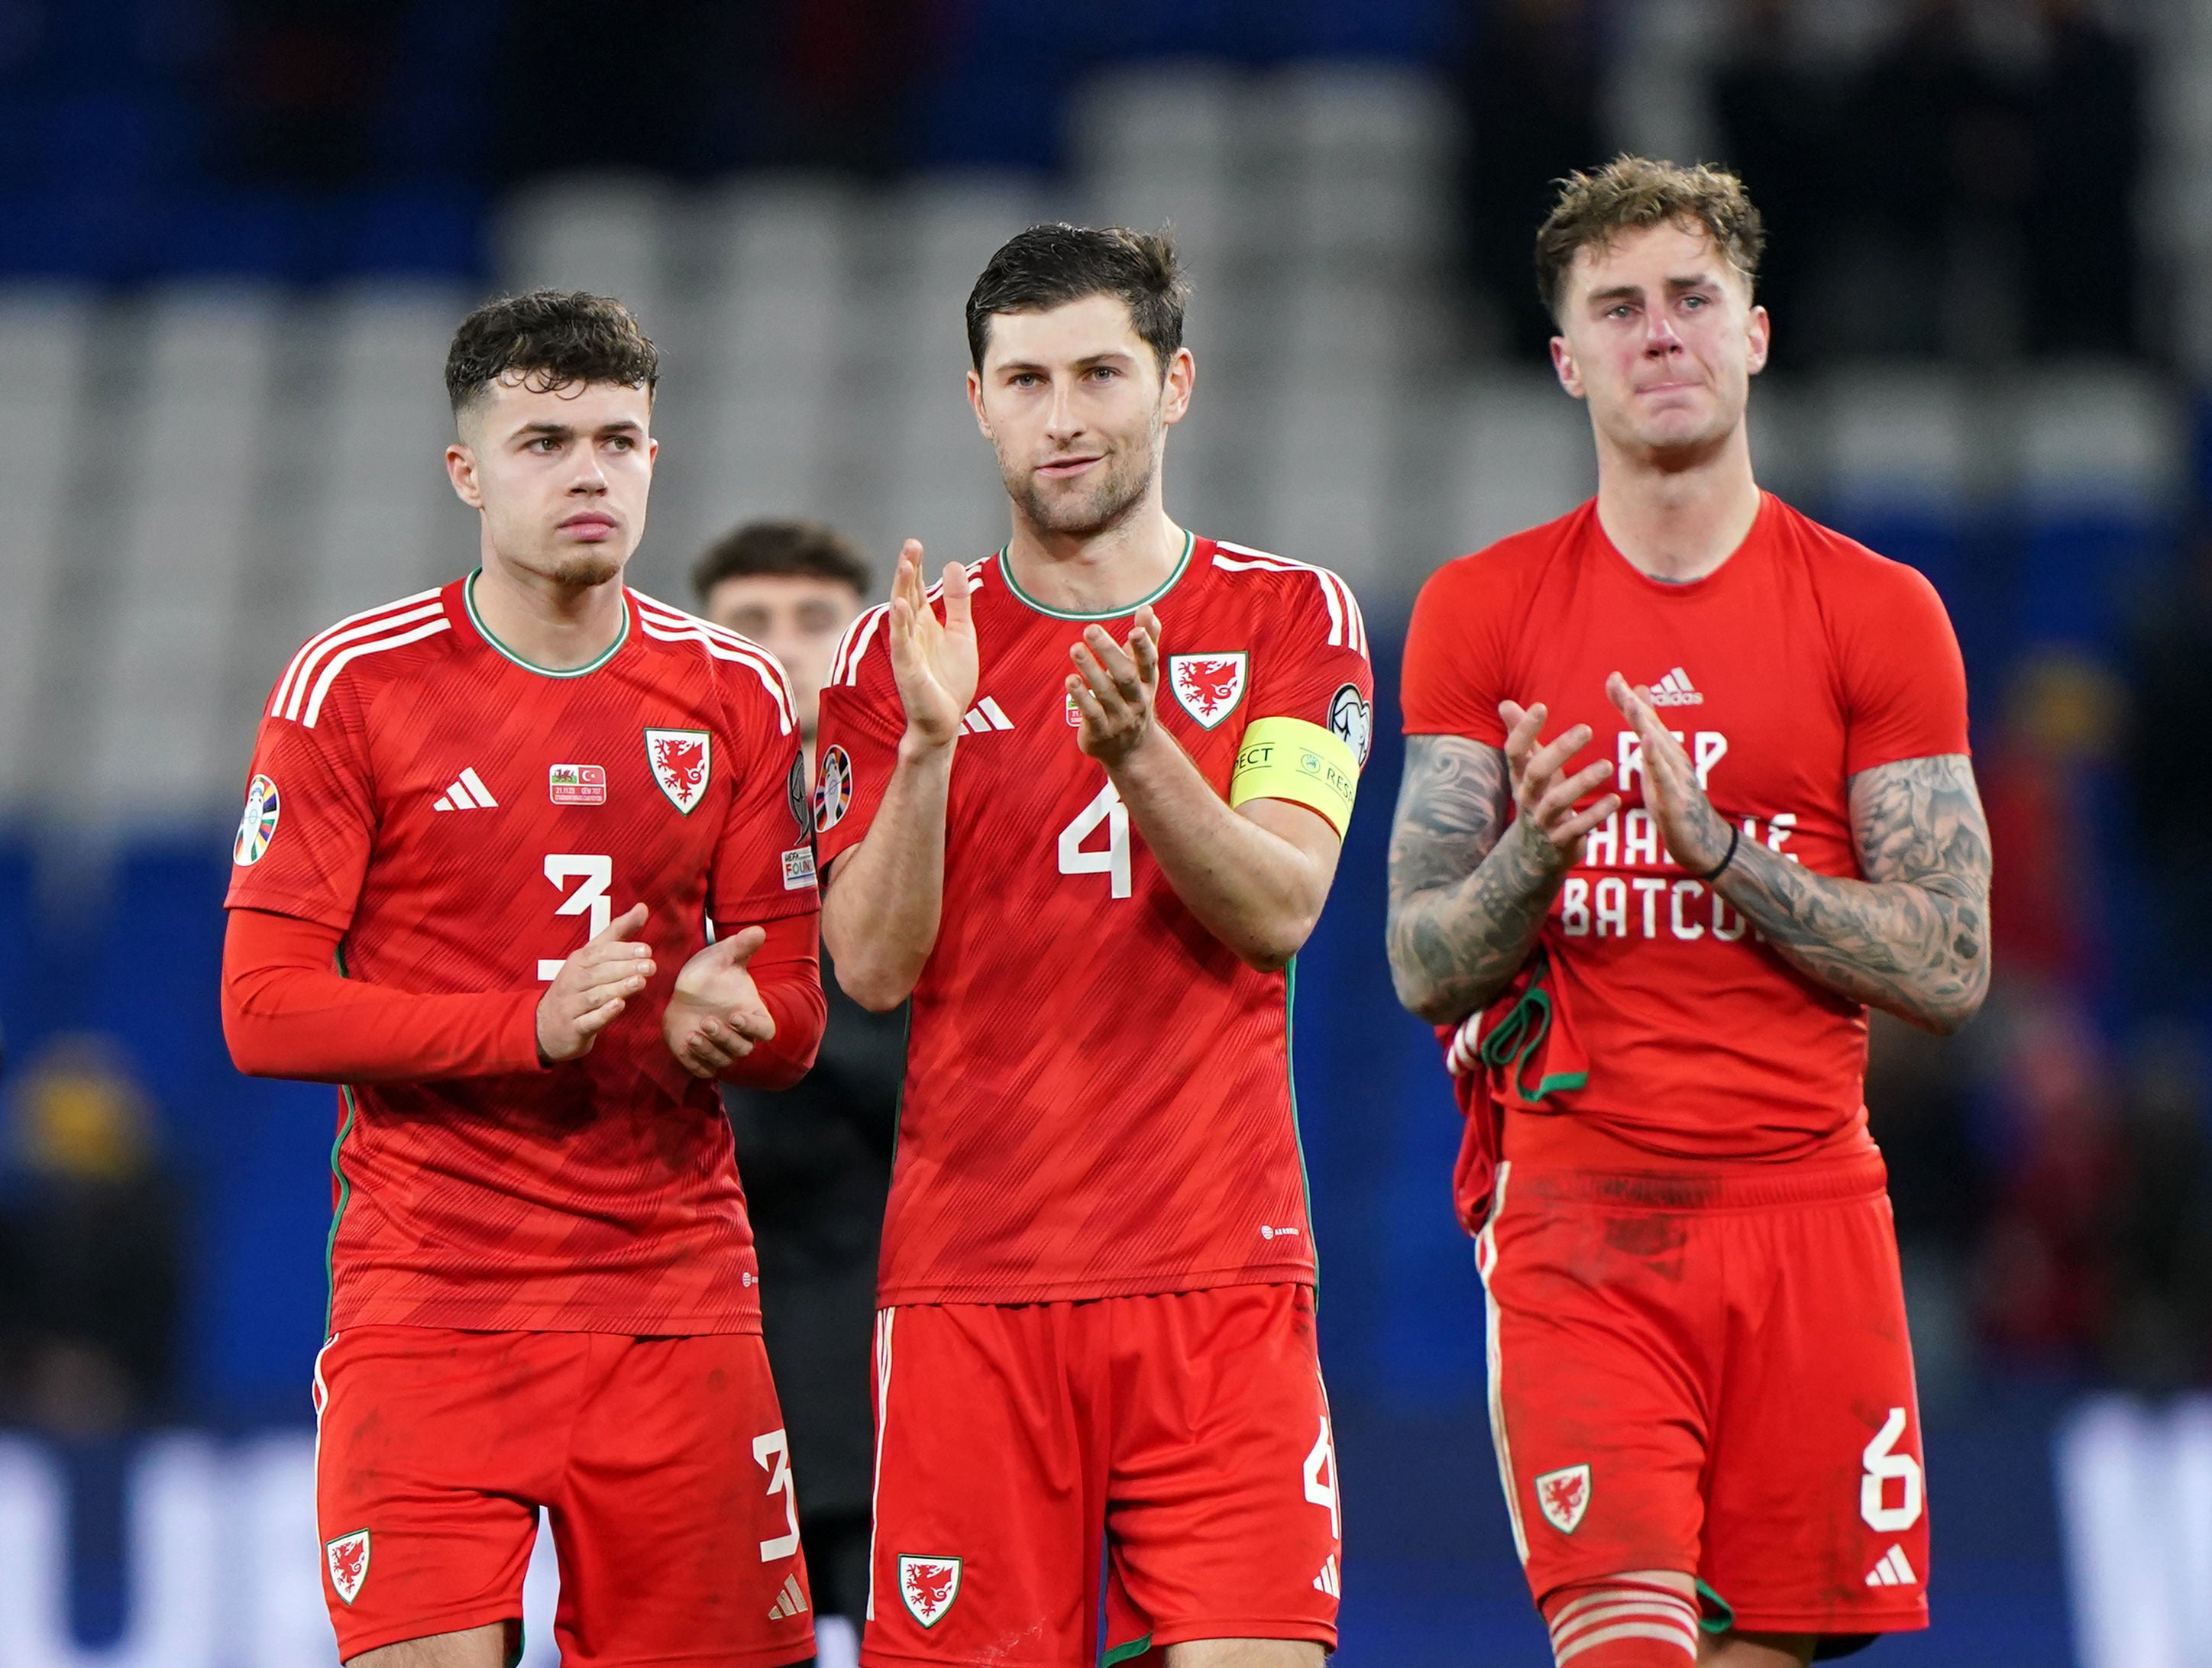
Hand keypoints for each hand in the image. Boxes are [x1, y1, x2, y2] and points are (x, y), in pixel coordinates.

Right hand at [537, 903, 652, 1063]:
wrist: (546, 1025)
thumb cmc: (577, 986)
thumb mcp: (593, 957)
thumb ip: (618, 933)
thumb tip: (642, 907)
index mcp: (579, 961)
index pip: (600, 952)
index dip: (622, 950)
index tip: (646, 950)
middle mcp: (573, 981)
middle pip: (598, 972)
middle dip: (624, 968)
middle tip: (650, 966)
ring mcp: (571, 1005)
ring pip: (594, 995)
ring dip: (617, 988)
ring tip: (640, 982)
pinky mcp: (573, 1028)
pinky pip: (588, 1021)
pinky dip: (603, 1014)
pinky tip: (619, 1005)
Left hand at [662, 926, 775, 1079]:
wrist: (681, 991)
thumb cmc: (708, 974)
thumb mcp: (723, 957)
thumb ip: (742, 946)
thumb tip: (759, 930)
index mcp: (752, 1014)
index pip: (766, 1030)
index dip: (753, 1027)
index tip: (735, 1015)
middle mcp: (740, 1035)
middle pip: (744, 1049)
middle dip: (725, 1038)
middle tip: (706, 1021)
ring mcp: (720, 1049)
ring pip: (724, 1061)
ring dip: (709, 1050)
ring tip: (692, 1034)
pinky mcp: (700, 1059)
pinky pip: (704, 1070)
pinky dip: (695, 1062)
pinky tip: (684, 1044)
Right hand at [887, 540, 978, 751]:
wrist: (946, 719)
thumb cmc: (951, 680)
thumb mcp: (961, 633)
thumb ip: (957, 602)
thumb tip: (952, 564)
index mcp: (924, 623)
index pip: (916, 589)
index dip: (915, 568)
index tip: (915, 544)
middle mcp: (912, 632)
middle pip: (907, 594)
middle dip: (908, 570)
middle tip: (911, 544)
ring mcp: (907, 649)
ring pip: (902, 613)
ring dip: (902, 588)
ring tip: (905, 565)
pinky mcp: (907, 668)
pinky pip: (901, 642)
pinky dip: (899, 623)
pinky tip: (900, 605)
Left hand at [1068, 604, 1160, 768]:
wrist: (1132, 751)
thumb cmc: (1134, 700)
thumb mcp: (1144, 673)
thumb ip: (1147, 640)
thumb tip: (1147, 607)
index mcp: (1148, 682)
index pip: (1149, 662)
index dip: (1144, 646)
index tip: (1135, 629)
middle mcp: (1136, 700)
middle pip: (1125, 676)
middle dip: (1109, 652)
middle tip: (1090, 628)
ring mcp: (1119, 718)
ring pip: (1105, 693)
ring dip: (1090, 669)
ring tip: (1076, 647)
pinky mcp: (1101, 732)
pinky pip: (1091, 713)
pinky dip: (1082, 696)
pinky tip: (1070, 679)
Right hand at [1498, 700, 1619, 875]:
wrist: (1535, 855)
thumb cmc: (1538, 799)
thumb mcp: (1526, 771)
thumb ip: (1521, 737)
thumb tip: (1506, 703)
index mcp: (1520, 777)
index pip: (1515, 750)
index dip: (1524, 730)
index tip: (1540, 706)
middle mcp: (1527, 797)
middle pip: (1537, 772)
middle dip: (1560, 750)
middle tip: (1586, 729)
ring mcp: (1542, 821)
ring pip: (1558, 801)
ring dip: (1582, 782)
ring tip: (1608, 766)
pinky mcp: (1560, 841)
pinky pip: (1578, 827)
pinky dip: (1596, 814)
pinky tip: (1615, 800)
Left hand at [1606, 672, 1730, 871]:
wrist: (1703, 843)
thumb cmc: (1677, 802)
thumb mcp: (1658, 768)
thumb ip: (1650, 739)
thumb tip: (1641, 708)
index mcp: (1665, 752)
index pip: (1644, 720)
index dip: (1628, 699)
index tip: (1612, 676)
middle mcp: (1673, 759)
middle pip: (1650, 726)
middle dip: (1632, 702)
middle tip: (1616, 680)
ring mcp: (1676, 777)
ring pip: (1658, 746)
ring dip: (1644, 723)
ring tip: (1630, 703)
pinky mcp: (1675, 798)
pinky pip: (1664, 775)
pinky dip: (1655, 757)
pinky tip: (1646, 742)